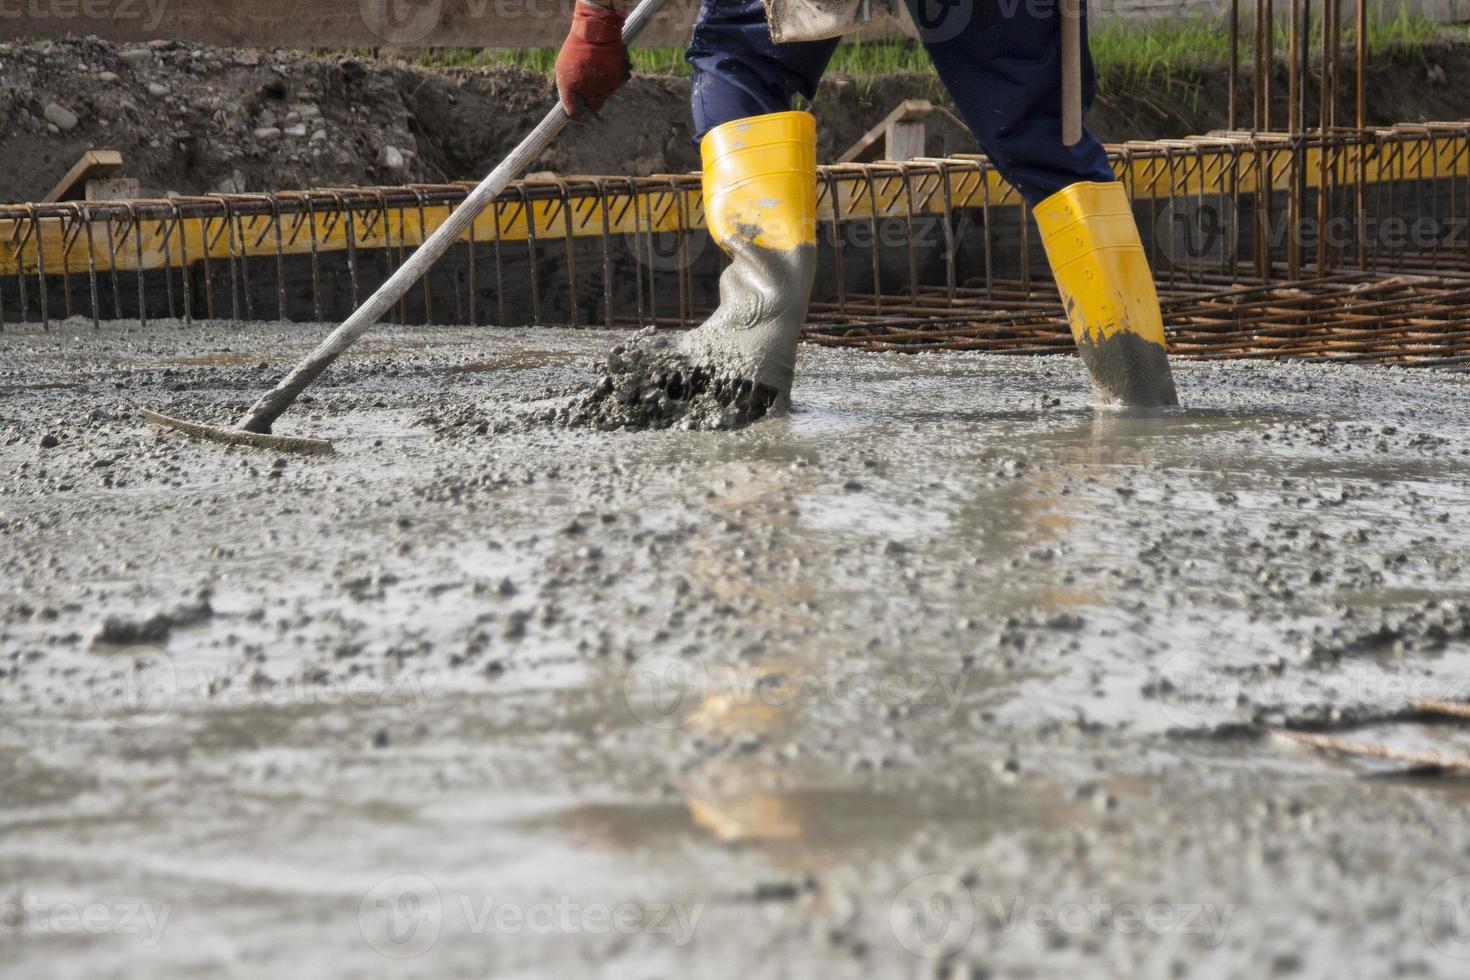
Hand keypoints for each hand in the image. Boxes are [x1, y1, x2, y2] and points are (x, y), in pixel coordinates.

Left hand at [554, 0, 629, 117]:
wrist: (595, 30)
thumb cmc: (576, 49)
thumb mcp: (563, 67)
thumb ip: (568, 88)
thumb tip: (574, 106)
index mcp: (569, 87)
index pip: (574, 113)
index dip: (577, 114)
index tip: (579, 113)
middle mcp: (587, 90)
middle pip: (594, 107)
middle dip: (593, 101)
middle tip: (591, 89)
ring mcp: (603, 86)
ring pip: (605, 95)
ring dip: (602, 87)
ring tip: (598, 68)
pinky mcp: (617, 80)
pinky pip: (615, 85)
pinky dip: (612, 78)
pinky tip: (607, 65)